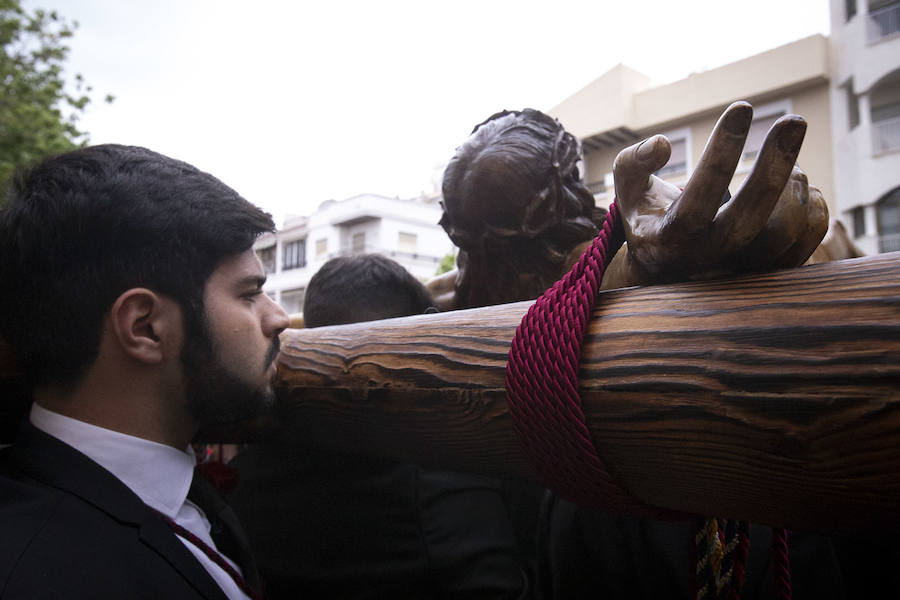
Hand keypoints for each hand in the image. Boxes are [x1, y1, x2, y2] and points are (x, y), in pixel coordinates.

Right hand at [601, 101, 827, 288]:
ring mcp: (742, 271)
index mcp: (669, 240)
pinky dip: (812, 204)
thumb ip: (633, 163)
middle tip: (792, 121)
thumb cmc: (649, 217)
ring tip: (788, 156)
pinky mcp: (770, 274)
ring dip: (794, 184)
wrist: (666, 273)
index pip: (697, 199)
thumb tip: (662, 144)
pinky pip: (806, 241)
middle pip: (749, 221)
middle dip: (774, 166)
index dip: (720, 154)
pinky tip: (797, 182)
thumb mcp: (629, 191)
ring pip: (784, 232)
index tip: (741, 107)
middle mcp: (708, 261)